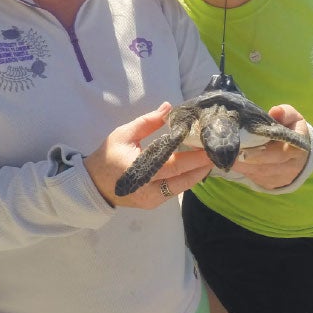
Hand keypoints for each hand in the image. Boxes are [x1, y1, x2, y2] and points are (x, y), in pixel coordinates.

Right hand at [83, 102, 212, 209]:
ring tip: (211, 158)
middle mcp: (147, 189)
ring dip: (198, 173)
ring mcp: (151, 200)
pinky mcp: (153, 204)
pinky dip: (187, 179)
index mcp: (137, 169)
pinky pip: (174, 191)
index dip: (193, 156)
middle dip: (202, 166)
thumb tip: (169, 107)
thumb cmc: (108, 156)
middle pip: (182, 179)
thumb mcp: (124, 134)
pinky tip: (197, 167)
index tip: (208, 145)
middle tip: (219, 153)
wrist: (94, 184)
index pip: (171, 163)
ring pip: (181, 187)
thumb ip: (148, 122)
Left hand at [234, 103, 310, 189]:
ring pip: (259, 174)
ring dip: (242, 167)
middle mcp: (293, 166)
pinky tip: (232, 162)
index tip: (244, 151)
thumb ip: (285, 113)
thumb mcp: (292, 117)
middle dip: (246, 161)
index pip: (281, 153)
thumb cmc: (291, 128)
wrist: (298, 150)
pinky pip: (256, 179)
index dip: (262, 153)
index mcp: (298, 147)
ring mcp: (283, 177)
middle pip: (267, 166)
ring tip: (227, 157)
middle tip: (229, 154)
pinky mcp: (272, 183)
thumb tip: (275, 111)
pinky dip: (243, 171)